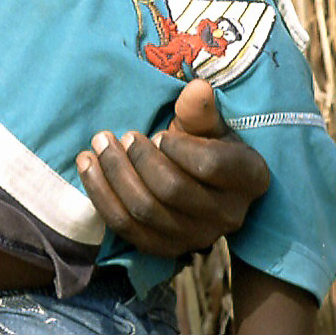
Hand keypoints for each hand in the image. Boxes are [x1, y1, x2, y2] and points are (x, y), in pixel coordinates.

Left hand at [76, 79, 269, 257]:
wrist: (201, 186)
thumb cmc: (206, 143)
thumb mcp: (208, 124)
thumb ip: (200, 110)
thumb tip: (197, 88)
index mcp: (248, 178)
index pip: (210, 165)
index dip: (178, 147)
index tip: (158, 133)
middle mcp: (228, 215)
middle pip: (171, 190)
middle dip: (138, 159)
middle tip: (120, 136)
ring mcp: (196, 237)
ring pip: (145, 210)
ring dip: (114, 174)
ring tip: (99, 145)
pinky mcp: (165, 248)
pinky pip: (126, 227)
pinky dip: (101, 195)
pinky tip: (87, 165)